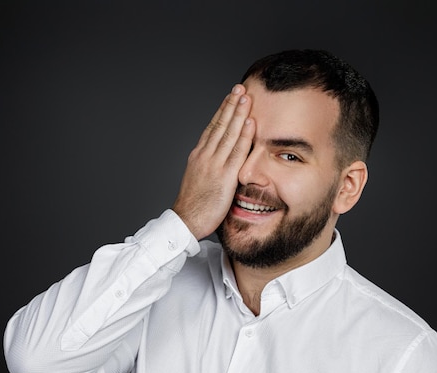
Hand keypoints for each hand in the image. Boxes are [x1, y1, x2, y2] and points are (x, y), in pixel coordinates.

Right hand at [172, 84, 254, 239]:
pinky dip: (244, 136)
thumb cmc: (194, 206)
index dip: (223, 111)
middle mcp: (205, 155)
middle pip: (220, 124)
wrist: (186, 221)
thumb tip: (219, 161)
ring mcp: (214, 164)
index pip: (212, 127)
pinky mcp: (224, 176)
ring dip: (238, 113)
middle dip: (231, 105)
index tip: (230, 98)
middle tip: (240, 88)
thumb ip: (210, 167)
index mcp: (198, 155)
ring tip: (246, 97)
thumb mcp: (199, 179)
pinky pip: (237, 152)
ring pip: (228, 133)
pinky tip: (250, 123)